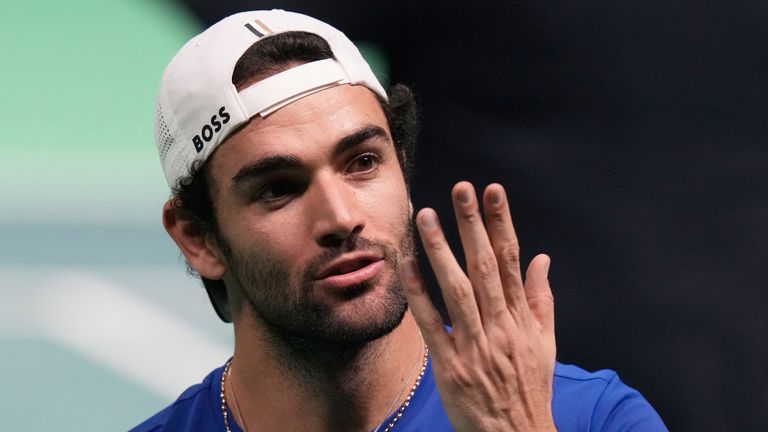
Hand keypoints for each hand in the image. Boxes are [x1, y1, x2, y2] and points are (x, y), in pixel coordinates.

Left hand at [400, 182, 556, 431]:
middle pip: (484, 267)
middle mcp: (500, 327)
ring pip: (456, 289)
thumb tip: (541, 258)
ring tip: (427, 215)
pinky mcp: (449, 365)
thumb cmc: (530, 388)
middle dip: (473, 225)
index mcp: (522, 319)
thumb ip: (541, 299)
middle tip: (461, 190)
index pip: (511, 261)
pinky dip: (418, 293)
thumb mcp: (545, 343)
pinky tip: (407, 264)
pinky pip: (431, 323)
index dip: (501, 224)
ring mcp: (474, 346)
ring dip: (441, 250)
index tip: (493, 193)